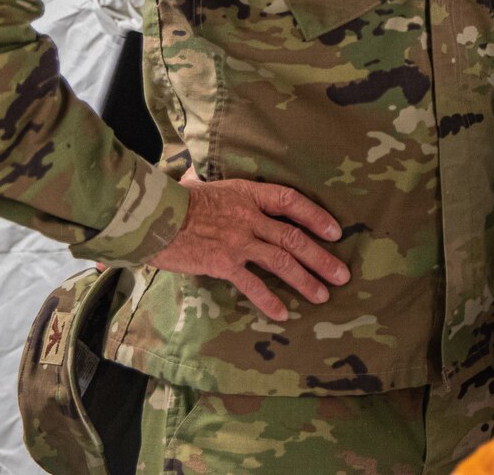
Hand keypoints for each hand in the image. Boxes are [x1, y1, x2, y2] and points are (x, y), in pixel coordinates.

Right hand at [143, 176, 349, 321]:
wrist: (151, 217)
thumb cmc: (172, 200)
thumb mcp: (200, 185)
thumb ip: (208, 186)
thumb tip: (193, 177)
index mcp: (247, 194)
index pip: (291, 201)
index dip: (317, 216)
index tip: (336, 232)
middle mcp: (249, 216)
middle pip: (294, 237)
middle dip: (321, 257)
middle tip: (342, 275)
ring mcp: (238, 241)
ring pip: (282, 261)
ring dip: (305, 280)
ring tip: (323, 296)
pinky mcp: (223, 263)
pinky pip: (252, 285)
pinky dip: (269, 301)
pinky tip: (283, 314)